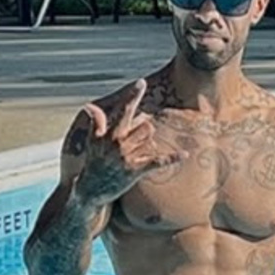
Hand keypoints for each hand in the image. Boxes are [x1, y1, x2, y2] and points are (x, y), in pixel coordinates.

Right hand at [75, 79, 186, 206]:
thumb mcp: (92, 143)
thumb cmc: (93, 165)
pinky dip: (172, 158)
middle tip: (135, 144)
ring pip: (151, 140)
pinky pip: (158, 161)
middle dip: (145, 132)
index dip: (132, 96)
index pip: (123, 110)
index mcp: (110, 134)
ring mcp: (127, 157)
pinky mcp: (136, 171)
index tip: (140, 82)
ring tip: (137, 156)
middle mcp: (118, 143)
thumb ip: (96, 124)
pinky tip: (185, 154)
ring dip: (149, 146)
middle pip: (146, 126)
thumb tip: (90, 106)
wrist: (89, 191)